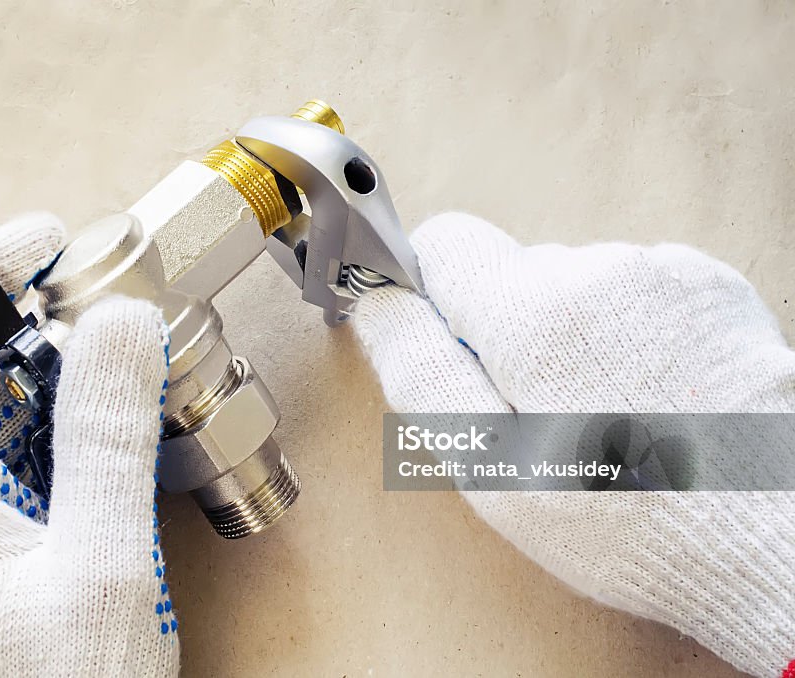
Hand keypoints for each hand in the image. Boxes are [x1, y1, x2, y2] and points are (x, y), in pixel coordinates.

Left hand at [0, 214, 179, 676]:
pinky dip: (69, 425)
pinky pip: (22, 459)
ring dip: (58, 374)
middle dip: (32, 322)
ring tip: (125, 355)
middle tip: (106, 295)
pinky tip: (119, 422)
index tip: (46, 237)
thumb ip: (104, 436)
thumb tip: (116, 323)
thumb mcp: (101, 562)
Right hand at [355, 213, 794, 677]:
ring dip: (567, 332)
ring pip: (569, 282)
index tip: (454, 348)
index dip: (432, 295)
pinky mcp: (708, 283)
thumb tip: (377, 301)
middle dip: (506, 327)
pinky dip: (622, 329)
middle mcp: (598, 268)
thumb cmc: (624, 517)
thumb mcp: (491, 465)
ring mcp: (662, 270)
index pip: (444, 242)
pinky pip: (629, 288)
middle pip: (509, 270)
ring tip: (604, 408)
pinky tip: (648, 389)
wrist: (771, 538)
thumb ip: (420, 370)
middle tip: (538, 409)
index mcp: (532, 310)